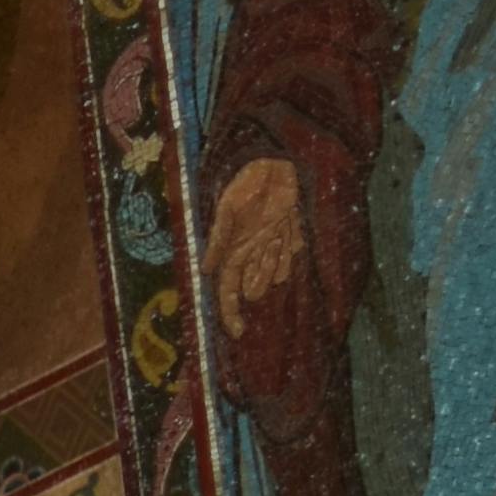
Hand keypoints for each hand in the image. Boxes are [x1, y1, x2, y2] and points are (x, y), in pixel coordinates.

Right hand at [206, 155, 306, 331]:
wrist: (272, 163)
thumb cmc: (245, 184)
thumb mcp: (227, 210)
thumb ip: (219, 239)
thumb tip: (204, 269)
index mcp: (232, 251)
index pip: (228, 291)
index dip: (230, 313)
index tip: (237, 332)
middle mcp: (250, 254)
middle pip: (254, 287)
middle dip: (261, 276)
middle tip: (267, 244)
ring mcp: (270, 247)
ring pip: (276, 274)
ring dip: (277, 259)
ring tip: (276, 228)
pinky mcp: (289, 238)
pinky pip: (292, 256)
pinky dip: (291, 248)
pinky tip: (286, 224)